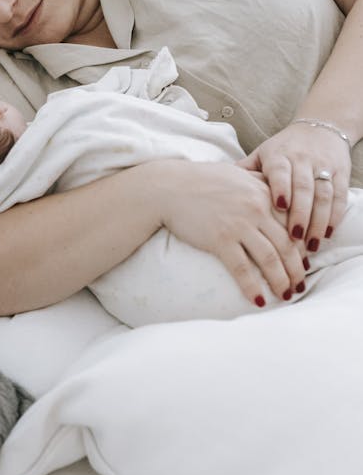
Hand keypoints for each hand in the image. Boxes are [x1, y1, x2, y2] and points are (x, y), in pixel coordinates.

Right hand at [155, 160, 306, 306]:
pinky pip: (242, 269)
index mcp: (264, 193)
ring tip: (285, 295)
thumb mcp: (237, 174)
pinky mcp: (220, 240)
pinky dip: (252, 287)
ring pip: (269, 259)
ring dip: (280, 281)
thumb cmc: (201, 180)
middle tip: (300, 286)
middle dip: (297, 269)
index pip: (293, 224)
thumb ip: (259, 181)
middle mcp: (257, 209)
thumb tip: (274, 191)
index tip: (305, 263)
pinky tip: (258, 300)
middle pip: (287, 245)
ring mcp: (239, 225)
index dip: (301, 247)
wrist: (169, 187)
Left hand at [237, 123, 350, 251]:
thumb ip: (245, 171)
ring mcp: (324, 167)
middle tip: (294, 239)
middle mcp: (303, 160)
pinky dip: (335, 216)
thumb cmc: (283, 149)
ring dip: (318, 221)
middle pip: (304, 188)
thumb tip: (214, 185)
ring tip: (311, 245)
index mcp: (279, 155)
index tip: (279, 207)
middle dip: (301, 214)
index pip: (281, 171)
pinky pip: (340, 197)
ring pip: (323, 195)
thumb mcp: (261, 154)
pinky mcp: (341, 173)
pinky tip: (327, 234)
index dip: (281, 188)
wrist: (319, 128)